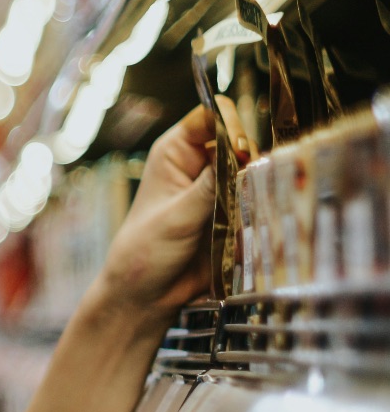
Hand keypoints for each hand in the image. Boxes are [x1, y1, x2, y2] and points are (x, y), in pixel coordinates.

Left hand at [87, 97, 250, 322]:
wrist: (147, 296)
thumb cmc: (145, 252)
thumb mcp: (176, 217)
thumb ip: (209, 186)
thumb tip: (241, 155)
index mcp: (175, 152)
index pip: (211, 116)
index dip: (230, 125)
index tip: (240, 150)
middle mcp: (200, 164)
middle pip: (242, 141)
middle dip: (252, 158)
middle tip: (251, 183)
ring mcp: (220, 188)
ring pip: (256, 170)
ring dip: (262, 184)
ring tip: (257, 204)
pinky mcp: (235, 212)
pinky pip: (261, 198)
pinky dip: (266, 205)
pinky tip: (264, 218)